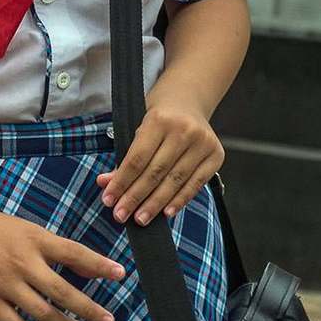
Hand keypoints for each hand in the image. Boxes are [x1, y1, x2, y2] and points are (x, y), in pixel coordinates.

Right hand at [0, 203, 124, 320]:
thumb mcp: (29, 229)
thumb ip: (59, 249)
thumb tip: (92, 269)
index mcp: (35, 239)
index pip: (74, 253)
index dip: (99, 264)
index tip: (121, 274)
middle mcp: (23, 262)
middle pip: (63, 291)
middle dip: (89, 309)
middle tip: (108, 320)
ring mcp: (5, 283)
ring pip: (42, 313)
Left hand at [96, 100, 223, 225]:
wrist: (187, 101)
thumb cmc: (158, 119)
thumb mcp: (138, 130)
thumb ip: (124, 158)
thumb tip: (105, 184)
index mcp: (159, 119)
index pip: (137, 158)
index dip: (121, 182)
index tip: (109, 200)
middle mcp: (183, 130)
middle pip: (155, 172)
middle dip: (135, 197)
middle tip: (120, 215)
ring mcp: (202, 143)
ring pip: (174, 181)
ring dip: (155, 204)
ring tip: (140, 219)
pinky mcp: (216, 155)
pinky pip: (195, 184)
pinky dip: (179, 200)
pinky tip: (165, 213)